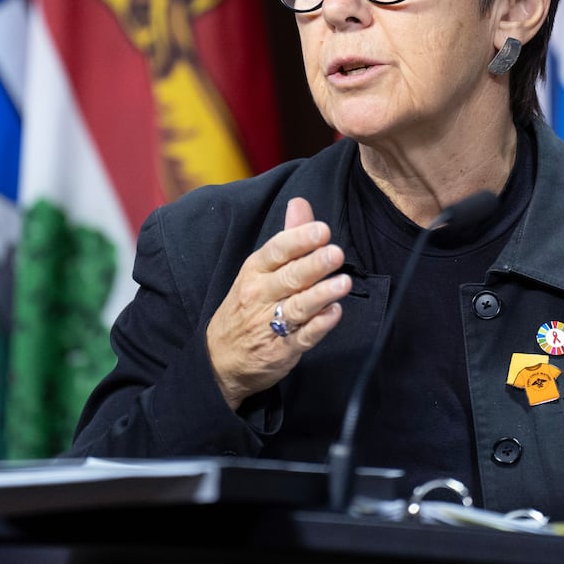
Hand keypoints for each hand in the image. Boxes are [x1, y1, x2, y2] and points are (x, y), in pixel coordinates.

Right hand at [205, 197, 351, 409]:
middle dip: (314, 265)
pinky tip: (334, 313)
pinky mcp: (282, 350)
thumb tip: (301, 203)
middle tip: (336, 253)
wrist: (220, 360)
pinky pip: (303, 337)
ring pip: (298, 307)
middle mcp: (260, 296)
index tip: (322, 230)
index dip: (299, 240)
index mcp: (255, 272)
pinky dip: (319, 326)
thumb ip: (287, 237)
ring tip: (343, 283)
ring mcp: (270, 325)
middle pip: (289, 278)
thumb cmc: (246, 306)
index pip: (276, 251)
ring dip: (321, 295)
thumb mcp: (259, 270)